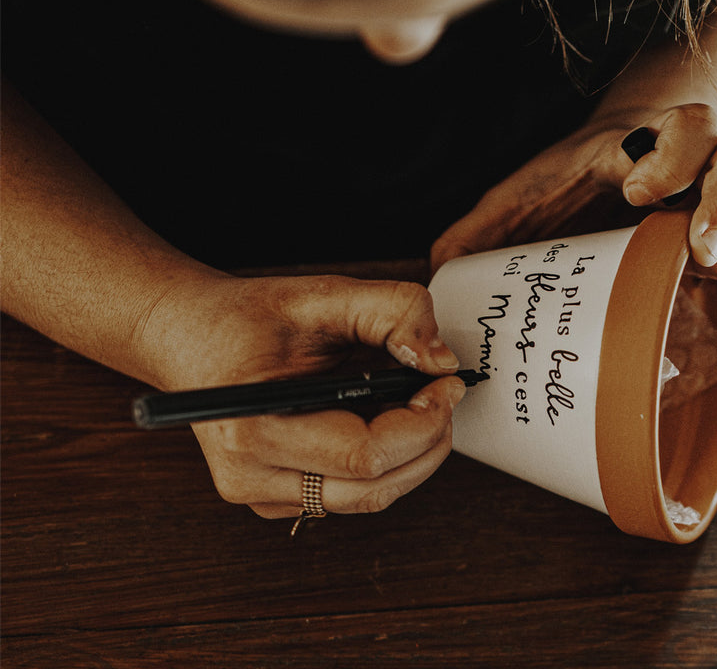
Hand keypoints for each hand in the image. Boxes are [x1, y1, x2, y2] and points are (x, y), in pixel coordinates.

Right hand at [139, 274, 464, 518]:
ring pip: (370, 497)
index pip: (365, 456)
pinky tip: (380, 418)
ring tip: (413, 401)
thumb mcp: (324, 295)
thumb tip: (441, 360)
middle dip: (428, 442)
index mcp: (253, 428)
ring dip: (411, 453)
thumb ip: (392, 311)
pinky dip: (384, 461)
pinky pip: (352, 494)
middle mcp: (250, 477)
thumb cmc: (248, 318)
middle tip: (443, 393)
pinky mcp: (277, 500)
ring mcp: (261, 496)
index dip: (422, 423)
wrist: (191, 337)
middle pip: (375, 489)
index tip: (447, 384)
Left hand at [432, 103, 716, 318]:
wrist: (607, 194)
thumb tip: (439, 265)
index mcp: (646, 148)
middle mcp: (698, 173)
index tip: (636, 193)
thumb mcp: (521, 202)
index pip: (690, 124)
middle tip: (696, 248)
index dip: (677, 153)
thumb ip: (484, 226)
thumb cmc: (563, 195)